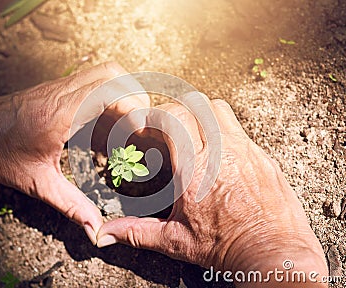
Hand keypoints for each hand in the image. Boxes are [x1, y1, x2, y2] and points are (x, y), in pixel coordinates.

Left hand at [0, 62, 149, 244]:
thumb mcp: (38, 184)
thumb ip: (72, 205)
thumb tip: (95, 229)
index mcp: (60, 113)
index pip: (108, 92)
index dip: (133, 108)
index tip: (140, 132)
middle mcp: (62, 93)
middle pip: (112, 74)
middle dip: (135, 96)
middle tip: (140, 125)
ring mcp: (59, 86)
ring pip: (104, 71)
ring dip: (124, 92)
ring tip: (128, 121)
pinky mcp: (56, 88)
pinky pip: (92, 80)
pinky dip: (109, 95)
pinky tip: (105, 123)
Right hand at [97, 98, 327, 286]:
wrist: (272, 254)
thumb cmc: (224, 248)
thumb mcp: (174, 240)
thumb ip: (136, 230)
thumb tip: (104, 234)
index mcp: (194, 167)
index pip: (171, 116)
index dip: (153, 117)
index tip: (145, 129)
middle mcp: (221, 150)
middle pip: (195, 103)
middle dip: (175, 111)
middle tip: (167, 130)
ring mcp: (245, 150)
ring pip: (220, 109)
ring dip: (201, 114)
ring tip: (192, 134)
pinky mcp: (262, 157)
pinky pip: (240, 130)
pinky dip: (223, 132)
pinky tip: (219, 156)